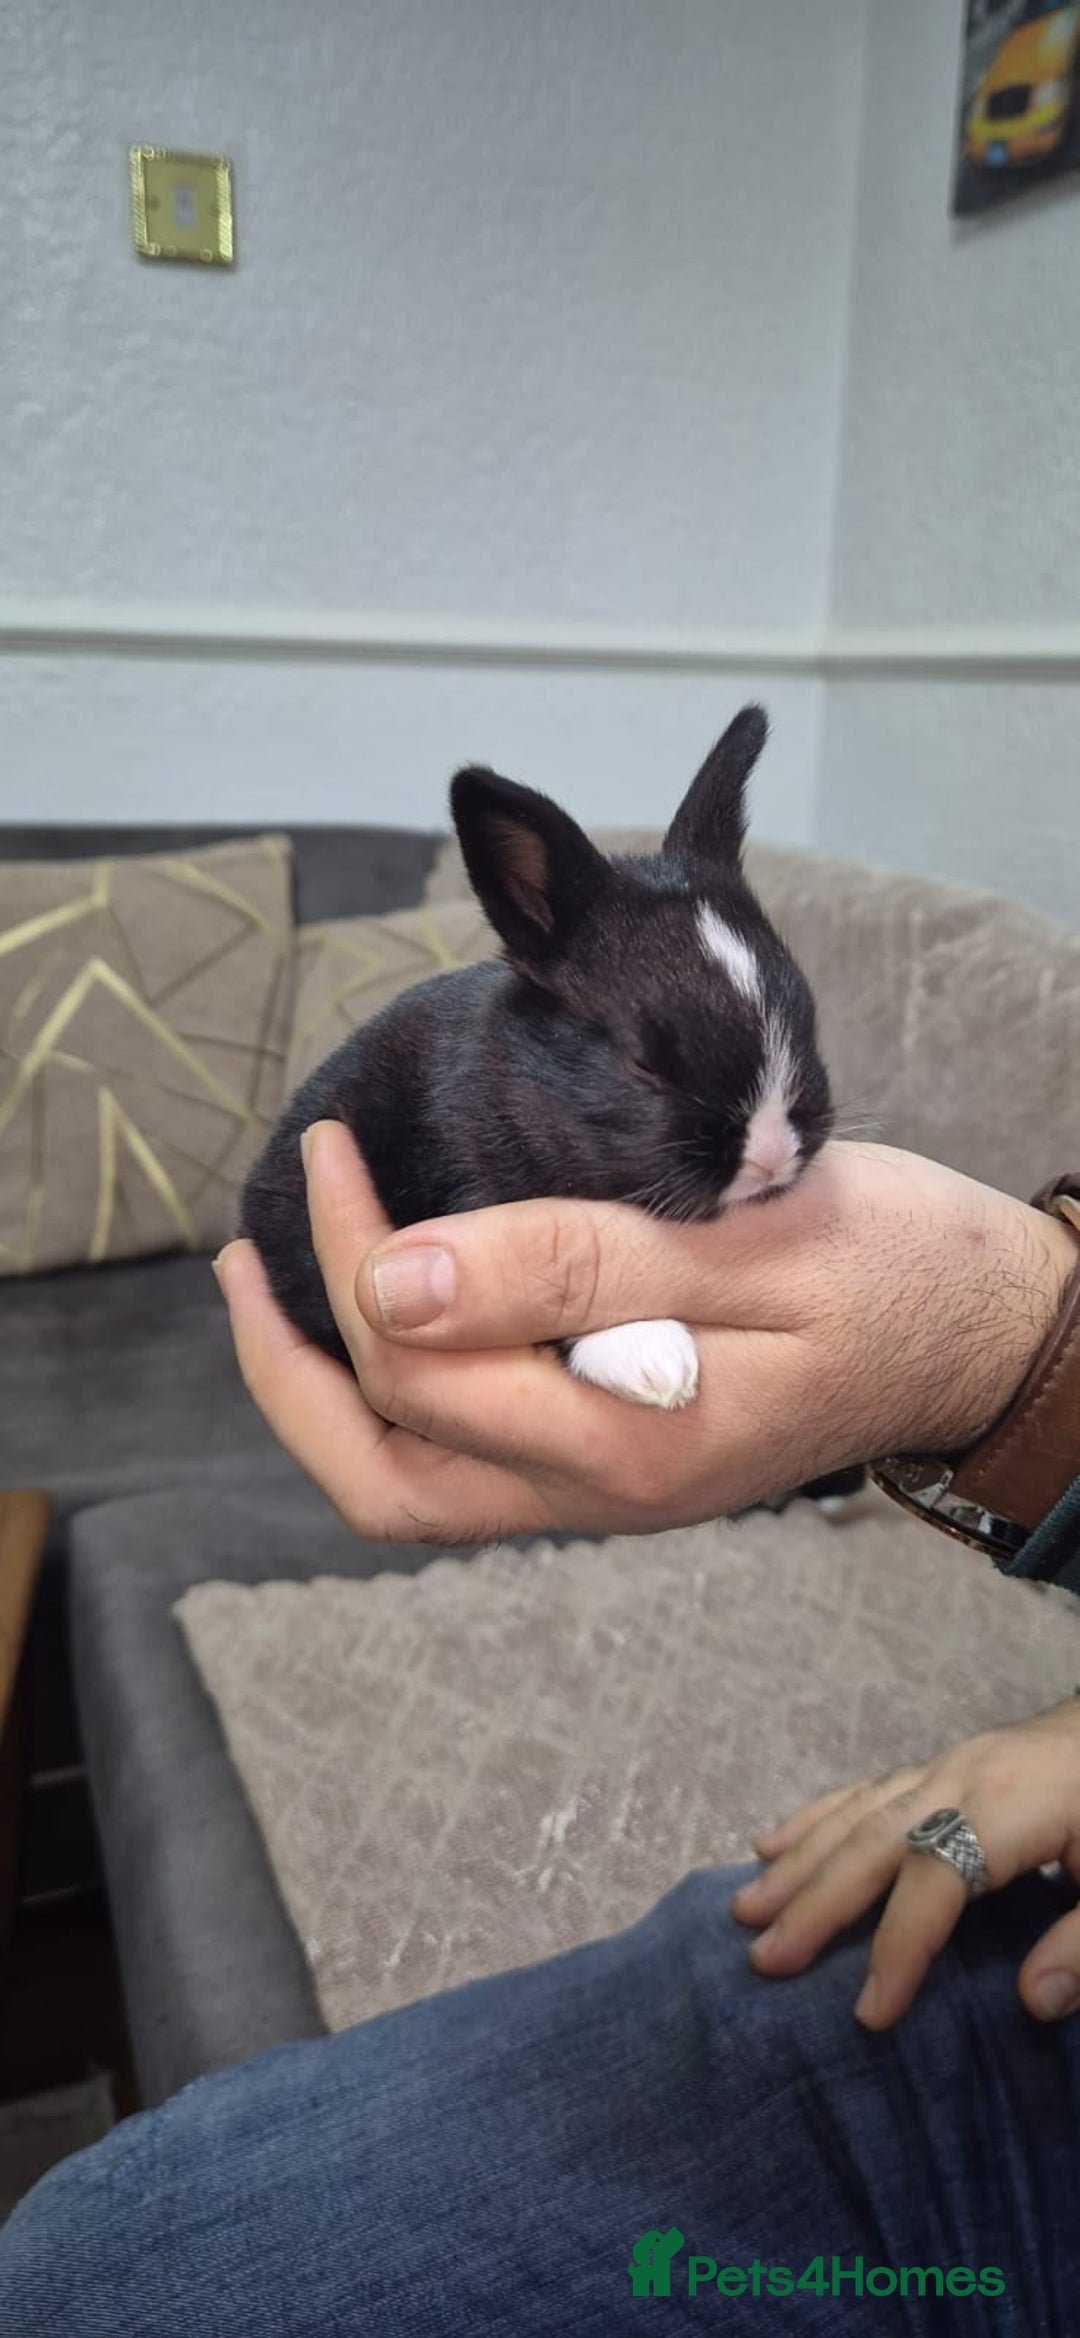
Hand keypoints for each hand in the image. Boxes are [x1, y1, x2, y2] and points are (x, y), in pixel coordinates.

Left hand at [215, 1123, 1075, 1543]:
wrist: (985, 1329)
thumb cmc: (894, 1270)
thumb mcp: (747, 1243)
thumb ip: (576, 1262)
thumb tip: (394, 1282)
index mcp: (629, 1442)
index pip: (424, 1372)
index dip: (352, 1258)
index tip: (338, 1148)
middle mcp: (597, 1492)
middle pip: (385, 1473)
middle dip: (289, 1361)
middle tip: (253, 1237)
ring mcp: (603, 1489)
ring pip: (413, 1488)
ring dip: (322, 1399)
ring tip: (270, 1290)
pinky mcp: (614, 1459)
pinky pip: (462, 1462)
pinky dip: (390, 1400)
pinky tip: (376, 1317)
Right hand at [733, 1698, 1079, 2027]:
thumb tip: (1032, 2002)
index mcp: (1011, 1806)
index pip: (940, 1878)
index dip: (902, 1944)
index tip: (869, 2013)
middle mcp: (962, 1778)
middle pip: (876, 1841)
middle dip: (816, 1902)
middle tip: (763, 1959)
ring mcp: (945, 1766)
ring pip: (858, 1813)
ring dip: (799, 1862)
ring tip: (746, 1909)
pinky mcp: (940, 1767)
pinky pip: (864, 1791)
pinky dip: (813, 1818)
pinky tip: (771, 1844)